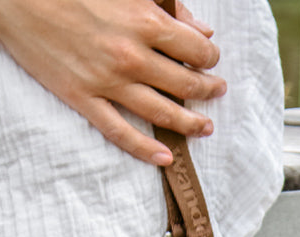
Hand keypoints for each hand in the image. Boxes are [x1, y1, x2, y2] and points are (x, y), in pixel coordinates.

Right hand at [0, 0, 227, 165]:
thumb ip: (165, 5)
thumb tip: (200, 31)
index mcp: (143, 20)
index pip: (196, 51)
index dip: (210, 58)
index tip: (211, 60)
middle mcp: (131, 55)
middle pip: (185, 85)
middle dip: (208, 90)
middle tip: (217, 92)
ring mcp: (107, 81)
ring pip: (161, 113)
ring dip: (189, 123)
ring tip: (205, 126)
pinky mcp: (82, 98)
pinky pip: (120, 132)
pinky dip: (146, 149)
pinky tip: (165, 158)